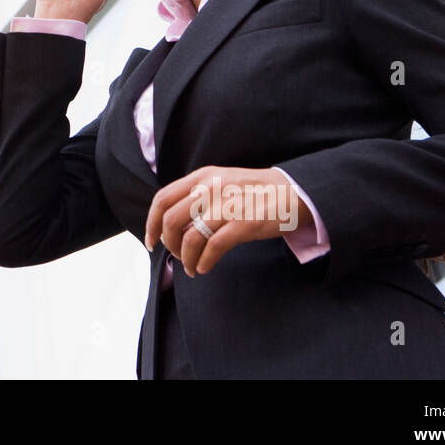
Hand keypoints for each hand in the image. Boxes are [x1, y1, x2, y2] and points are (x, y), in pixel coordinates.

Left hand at [143, 166, 311, 276]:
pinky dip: (203, 261)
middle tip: (177, 256)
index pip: (163, 199)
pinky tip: (204, 267)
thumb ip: (196, 197)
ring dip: (186, 258)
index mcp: (202, 177)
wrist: (293, 191)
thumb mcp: (220, 182)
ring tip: (192, 267)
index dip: (151, 223)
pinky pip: (213, 247)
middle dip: (169, 244)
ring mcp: (228, 205)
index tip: (152, 242)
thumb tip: (170, 226)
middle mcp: (211, 188)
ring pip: (190, 238)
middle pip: (171, 221)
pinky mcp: (245, 223)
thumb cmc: (252, 192)